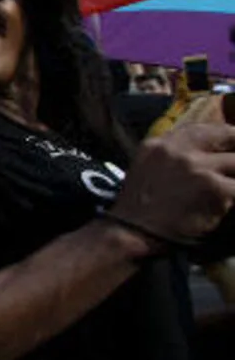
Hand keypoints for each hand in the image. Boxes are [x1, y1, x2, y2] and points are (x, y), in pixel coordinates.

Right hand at [108, 123, 234, 247]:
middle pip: (229, 138)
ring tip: (227, 189)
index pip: (207, 128)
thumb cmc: (142, 206)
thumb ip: (174, 154)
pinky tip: (226, 205)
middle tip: (232, 170)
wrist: (134, 232)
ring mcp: (198, 167)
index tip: (232, 148)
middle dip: (234, 156)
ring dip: (233, 178)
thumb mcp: (148, 166)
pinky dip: (234, 196)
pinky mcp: (215, 188)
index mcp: (162, 142)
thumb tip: (208, 152)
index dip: (227, 136)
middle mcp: (179, 149)